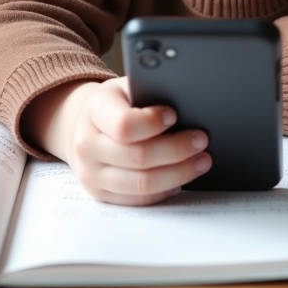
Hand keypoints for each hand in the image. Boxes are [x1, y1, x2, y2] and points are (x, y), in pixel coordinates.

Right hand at [21, 77, 211, 205]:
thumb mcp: (126, 88)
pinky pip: (139, 200)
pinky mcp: (101, 195)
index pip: (124, 125)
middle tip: (201, 140)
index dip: (152, 123)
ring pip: (142, 184)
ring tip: (201, 161)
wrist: (85, 126)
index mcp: (94, 111)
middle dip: (176, 150)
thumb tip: (188, 105)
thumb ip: (149, 94)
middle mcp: (87, 146)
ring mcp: (92, 174)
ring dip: (178, 174)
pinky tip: (180, 178)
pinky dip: (164, 190)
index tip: (174, 116)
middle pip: (138, 157)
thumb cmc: (116, 104)